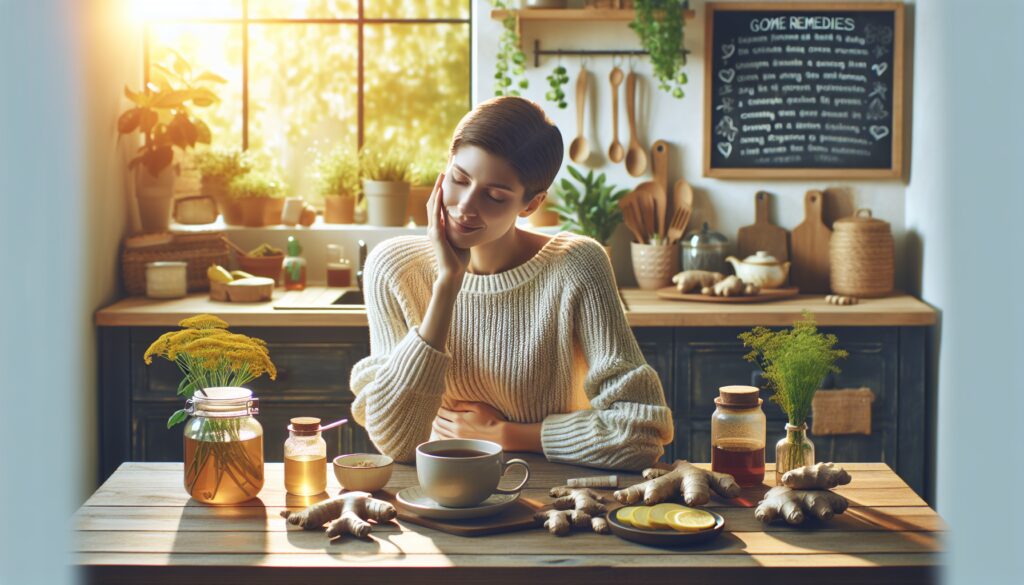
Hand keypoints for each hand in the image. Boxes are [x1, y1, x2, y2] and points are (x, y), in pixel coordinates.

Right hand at [426, 172, 469, 288]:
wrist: (453, 274)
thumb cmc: (458, 259)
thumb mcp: (461, 239)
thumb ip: (461, 229)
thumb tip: (469, 221)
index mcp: (439, 228)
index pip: (438, 206)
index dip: (441, 192)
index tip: (447, 180)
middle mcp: (433, 227)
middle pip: (433, 202)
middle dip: (438, 186)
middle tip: (443, 172)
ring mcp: (433, 230)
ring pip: (432, 205)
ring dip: (436, 190)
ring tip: (440, 177)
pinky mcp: (436, 235)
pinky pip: (435, 215)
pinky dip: (437, 203)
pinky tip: (439, 192)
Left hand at [433, 400, 507, 443]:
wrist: (499, 435)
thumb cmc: (491, 419)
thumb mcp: (478, 406)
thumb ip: (464, 404)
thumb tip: (453, 404)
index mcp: (459, 418)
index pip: (443, 413)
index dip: (441, 409)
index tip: (442, 408)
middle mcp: (456, 429)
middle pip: (439, 423)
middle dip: (437, 418)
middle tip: (437, 416)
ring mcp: (458, 439)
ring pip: (441, 433)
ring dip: (437, 427)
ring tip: (436, 424)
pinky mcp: (462, 445)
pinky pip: (446, 441)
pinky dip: (441, 437)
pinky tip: (441, 435)